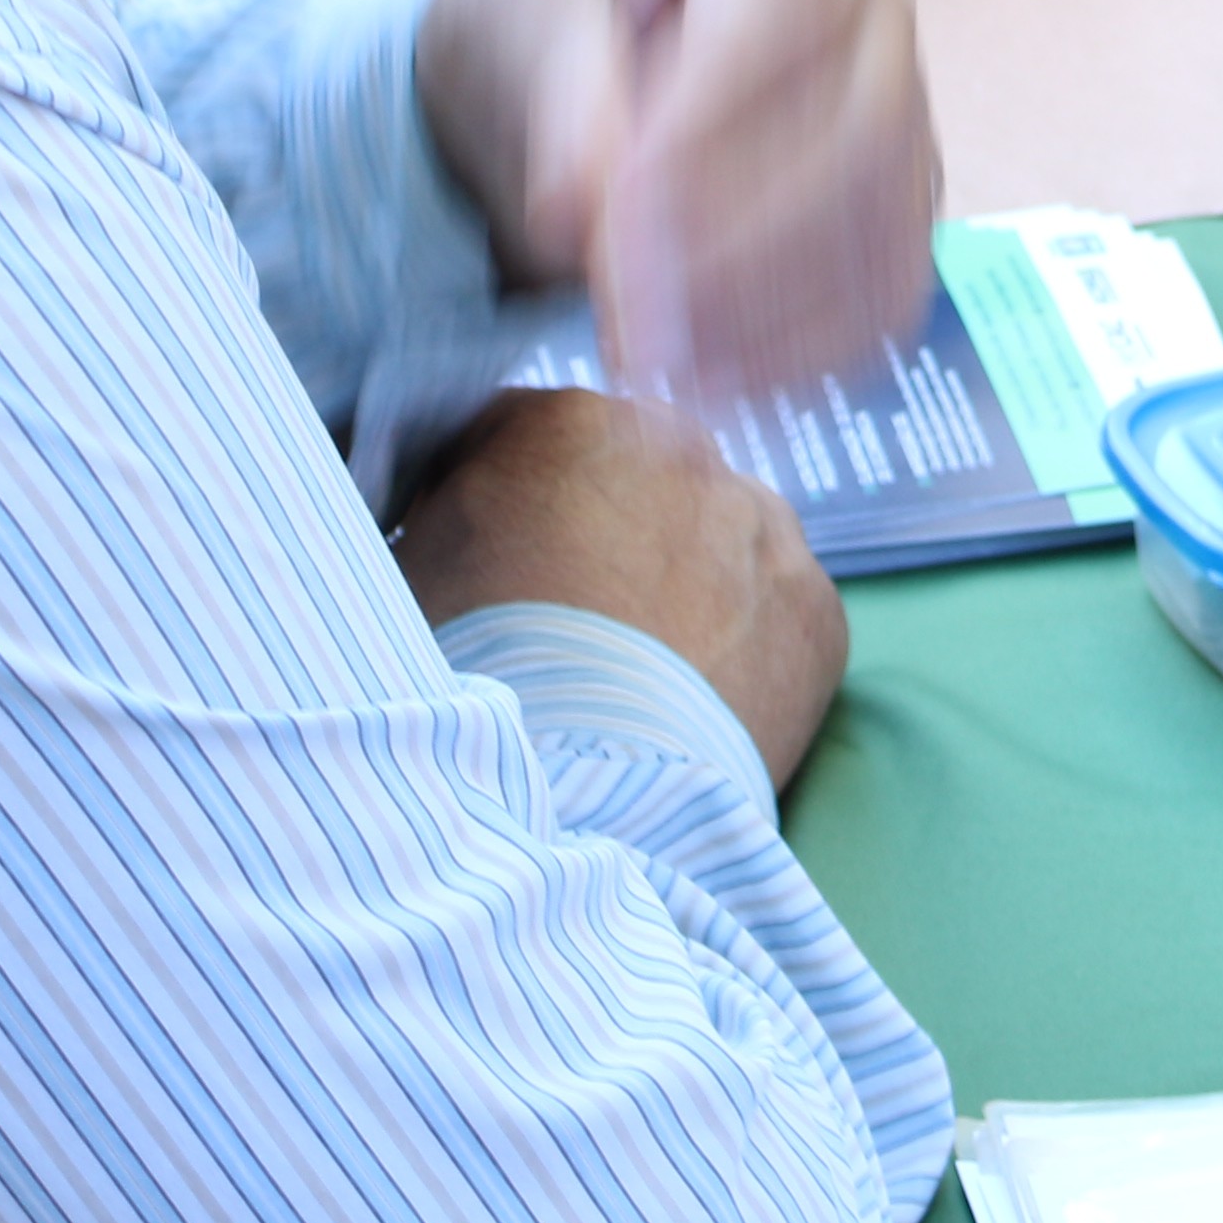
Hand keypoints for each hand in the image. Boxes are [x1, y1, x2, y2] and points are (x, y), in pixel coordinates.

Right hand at [390, 390, 848, 790]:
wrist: (572, 796)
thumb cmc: (468, 682)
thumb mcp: (407, 578)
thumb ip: (441, 519)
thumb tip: (447, 525)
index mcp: (571, 427)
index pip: (528, 439)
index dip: (499, 502)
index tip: (486, 557)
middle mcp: (683, 452)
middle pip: (637, 485)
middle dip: (604, 538)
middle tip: (564, 628)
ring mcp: (762, 530)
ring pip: (719, 545)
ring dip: (685, 590)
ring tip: (632, 681)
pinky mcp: (815, 613)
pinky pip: (775, 620)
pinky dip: (744, 656)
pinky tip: (690, 713)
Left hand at [419, 0, 937, 400]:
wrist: (581, 44)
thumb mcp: (527, 10)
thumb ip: (562, 95)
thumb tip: (581, 210)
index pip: (769, 26)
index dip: (697, 134)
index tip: (602, 225)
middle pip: (856, 129)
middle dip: (740, 245)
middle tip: (628, 328)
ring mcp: (905, 96)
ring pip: (885, 215)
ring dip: (775, 311)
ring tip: (659, 367)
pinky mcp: (902, 191)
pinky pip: (893, 280)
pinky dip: (812, 346)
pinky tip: (720, 381)